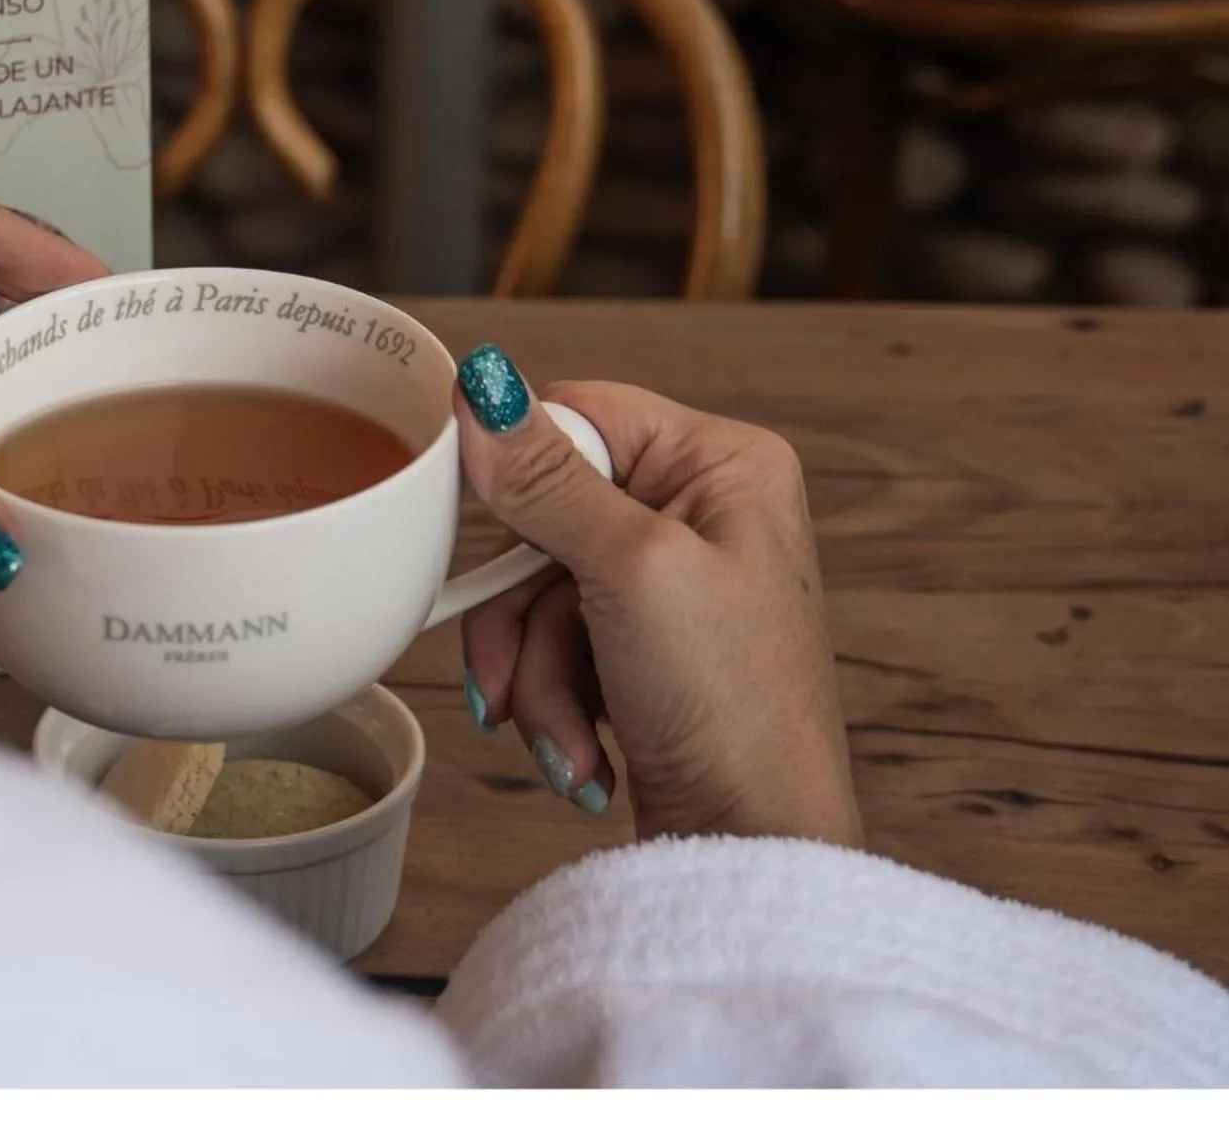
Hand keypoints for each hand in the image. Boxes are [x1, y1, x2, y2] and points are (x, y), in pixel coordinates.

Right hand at [453, 346, 861, 846]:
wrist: (753, 847)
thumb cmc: (731, 704)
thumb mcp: (630, 570)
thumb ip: (546, 478)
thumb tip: (482, 384)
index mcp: (722, 463)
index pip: (579, 415)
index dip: (519, 475)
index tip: (477, 527)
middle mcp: (702, 511)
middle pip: (545, 516)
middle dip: (524, 615)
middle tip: (511, 677)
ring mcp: (672, 584)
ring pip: (538, 592)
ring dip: (534, 672)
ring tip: (568, 737)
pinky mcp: (645, 648)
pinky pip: (555, 644)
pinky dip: (555, 701)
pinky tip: (585, 751)